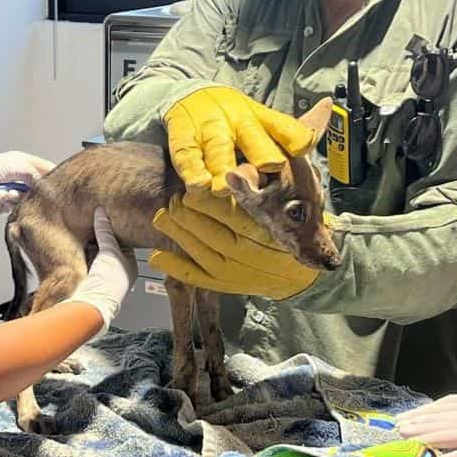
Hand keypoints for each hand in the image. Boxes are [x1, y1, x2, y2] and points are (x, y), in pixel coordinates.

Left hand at [0, 151, 54, 221]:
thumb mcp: (13, 165)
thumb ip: (33, 173)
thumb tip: (45, 184)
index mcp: (24, 162)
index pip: (47, 169)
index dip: (52, 177)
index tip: (54, 186)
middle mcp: (21, 176)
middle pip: (40, 187)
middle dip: (35, 191)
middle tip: (28, 192)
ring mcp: (15, 190)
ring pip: (30, 199)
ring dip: (19, 198)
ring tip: (7, 193)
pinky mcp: (8, 204)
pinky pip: (20, 208)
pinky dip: (13, 204)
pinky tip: (2, 198)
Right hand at [61, 208, 137, 336]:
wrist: (91, 303)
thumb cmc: (109, 282)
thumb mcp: (109, 251)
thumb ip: (105, 231)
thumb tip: (101, 213)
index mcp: (130, 265)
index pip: (124, 242)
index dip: (115, 230)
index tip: (108, 218)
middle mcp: (118, 271)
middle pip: (109, 248)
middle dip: (102, 236)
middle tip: (96, 220)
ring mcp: (103, 275)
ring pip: (97, 254)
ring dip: (92, 243)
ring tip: (86, 227)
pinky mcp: (89, 278)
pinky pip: (87, 260)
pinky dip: (84, 252)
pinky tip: (79, 242)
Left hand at [150, 192, 318, 298]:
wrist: (299, 275)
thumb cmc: (292, 231)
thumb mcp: (286, 208)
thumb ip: (262, 190)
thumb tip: (235, 170)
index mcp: (268, 234)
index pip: (237, 218)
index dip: (213, 204)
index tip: (196, 188)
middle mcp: (251, 257)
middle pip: (215, 235)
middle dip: (190, 216)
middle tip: (174, 198)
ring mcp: (237, 274)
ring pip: (203, 254)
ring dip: (179, 236)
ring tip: (161, 217)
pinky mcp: (226, 285)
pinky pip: (199, 279)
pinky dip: (177, 269)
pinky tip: (157, 257)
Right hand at [164, 86, 318, 194]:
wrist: (189, 96)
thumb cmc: (233, 117)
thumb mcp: (263, 120)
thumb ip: (292, 126)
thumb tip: (328, 106)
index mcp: (260, 116)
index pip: (283, 125)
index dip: (294, 135)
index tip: (304, 146)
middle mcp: (237, 118)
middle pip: (252, 136)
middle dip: (261, 151)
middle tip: (270, 167)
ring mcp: (208, 126)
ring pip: (218, 147)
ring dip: (223, 165)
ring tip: (226, 185)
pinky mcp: (183, 134)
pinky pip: (186, 154)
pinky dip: (192, 170)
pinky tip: (199, 184)